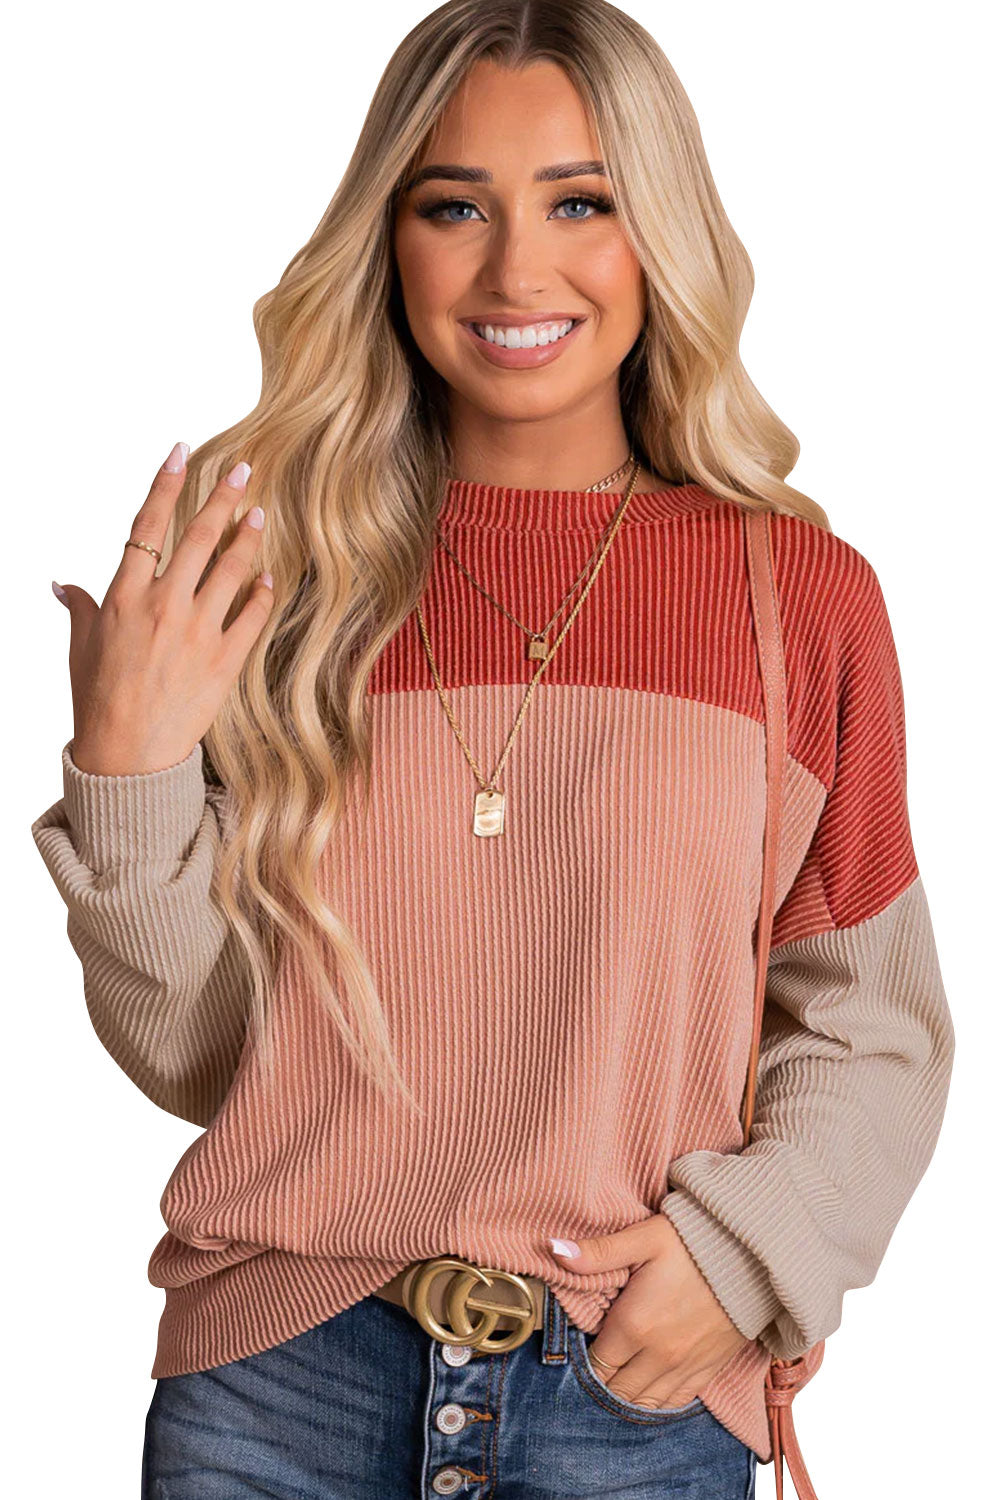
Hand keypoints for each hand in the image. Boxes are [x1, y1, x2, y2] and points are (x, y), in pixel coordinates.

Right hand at [53, 442, 274, 775]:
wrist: (128, 755)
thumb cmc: (98, 699)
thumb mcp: (83, 646)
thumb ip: (81, 606)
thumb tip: (62, 584)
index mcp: (125, 595)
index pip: (148, 524)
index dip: (166, 483)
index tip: (182, 452)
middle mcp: (164, 605)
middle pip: (199, 536)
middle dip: (224, 497)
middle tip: (244, 469)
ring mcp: (198, 631)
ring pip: (232, 569)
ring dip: (249, 537)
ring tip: (260, 514)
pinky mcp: (225, 660)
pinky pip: (252, 615)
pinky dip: (263, 593)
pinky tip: (269, 577)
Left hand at [550, 1214, 749, 1409]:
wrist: (752, 1254)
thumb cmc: (695, 1240)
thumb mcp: (643, 1238)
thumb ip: (598, 1252)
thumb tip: (554, 1251)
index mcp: (634, 1325)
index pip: (595, 1364)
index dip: (584, 1358)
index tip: (584, 1343)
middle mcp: (658, 1355)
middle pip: (616, 1390)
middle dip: (602, 1380)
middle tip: (598, 1359)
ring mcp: (684, 1367)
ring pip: (644, 1403)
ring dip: (626, 1395)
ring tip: (618, 1377)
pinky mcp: (708, 1369)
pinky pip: (675, 1402)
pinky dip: (657, 1402)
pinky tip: (648, 1389)